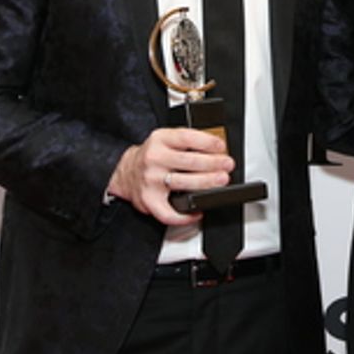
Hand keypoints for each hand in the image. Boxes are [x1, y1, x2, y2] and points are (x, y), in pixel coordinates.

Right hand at [107, 128, 233, 225]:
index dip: (207, 142)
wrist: (126, 172)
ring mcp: (151, 180)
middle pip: (189, 161)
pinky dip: (185, 215)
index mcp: (160, 139)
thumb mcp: (166, 139)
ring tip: (220, 182)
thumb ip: (187, 141)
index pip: (186, 137)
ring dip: (206, 183)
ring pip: (183, 183)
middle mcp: (155, 158)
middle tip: (227, 166)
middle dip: (213, 164)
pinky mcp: (149, 200)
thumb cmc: (153, 155)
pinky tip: (197, 212)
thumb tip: (217, 149)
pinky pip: (169, 212)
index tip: (221, 146)